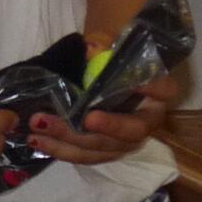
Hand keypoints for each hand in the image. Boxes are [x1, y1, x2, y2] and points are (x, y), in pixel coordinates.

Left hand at [20, 31, 182, 167]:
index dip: (152, 89)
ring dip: (68, 141)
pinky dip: (61, 150)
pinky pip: (86, 156)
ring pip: (103, 148)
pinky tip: (38, 141)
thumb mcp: (105, 45)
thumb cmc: (108, 58)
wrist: (99, 74)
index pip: (163, 89)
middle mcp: (146, 120)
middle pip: (129, 131)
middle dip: (94, 128)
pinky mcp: (105, 150)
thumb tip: (92, 49)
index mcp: (157, 91)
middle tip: (67, 119)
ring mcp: (126, 141)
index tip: (137, 85)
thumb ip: (101, 46)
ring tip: (38, 129)